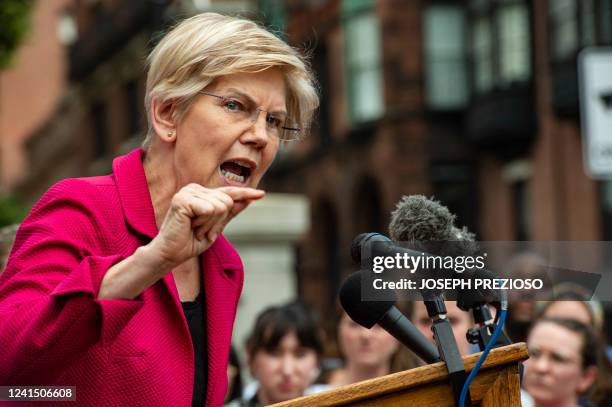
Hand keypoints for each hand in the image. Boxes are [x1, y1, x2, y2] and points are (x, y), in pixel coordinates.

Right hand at [149, 184, 263, 269]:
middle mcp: (195, 189)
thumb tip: (248, 199)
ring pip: (221, 206)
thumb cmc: (191, 241)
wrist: (171, 254)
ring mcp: (188, 192)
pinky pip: (210, 210)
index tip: (261, 194)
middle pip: (228, 201)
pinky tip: (191, 227)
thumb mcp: (216, 226)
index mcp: (202, 193)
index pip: (229, 192)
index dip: (246, 194)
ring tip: (195, 229)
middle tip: (201, 231)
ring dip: (210, 224)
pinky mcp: (183, 199)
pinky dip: (204, 224)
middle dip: (218, 222)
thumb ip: (230, 212)